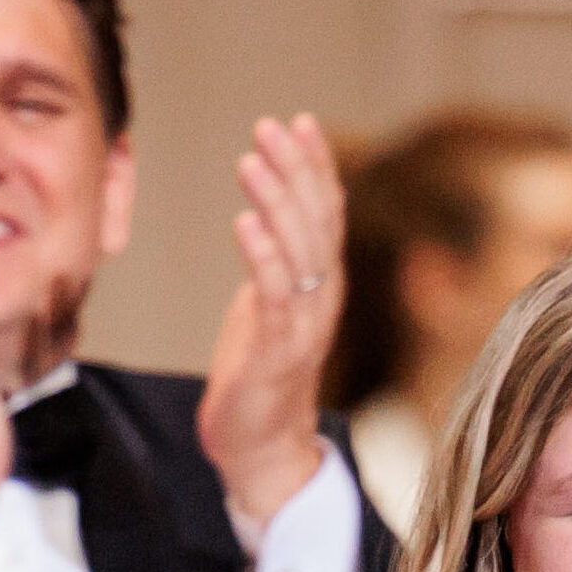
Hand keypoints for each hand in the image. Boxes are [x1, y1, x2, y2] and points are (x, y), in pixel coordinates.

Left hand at [193, 113, 349, 533]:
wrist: (261, 448)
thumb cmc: (259, 373)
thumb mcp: (270, 303)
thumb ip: (275, 260)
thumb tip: (266, 212)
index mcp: (322, 283)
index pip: (325, 212)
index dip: (314, 166)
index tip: (297, 122)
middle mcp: (322, 299)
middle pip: (315, 221)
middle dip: (294, 169)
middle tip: (269, 127)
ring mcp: (303, 327)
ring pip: (298, 251)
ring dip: (276, 201)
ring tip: (252, 160)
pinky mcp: (277, 354)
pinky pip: (275, 297)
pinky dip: (263, 257)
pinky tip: (245, 223)